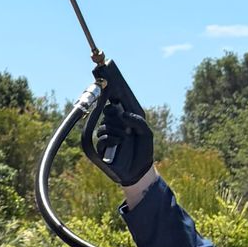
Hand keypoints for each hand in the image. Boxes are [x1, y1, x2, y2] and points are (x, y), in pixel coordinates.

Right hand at [83, 58, 155, 190]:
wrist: (138, 172)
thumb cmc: (144, 151)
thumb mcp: (147, 133)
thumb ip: (138, 121)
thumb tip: (123, 113)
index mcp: (125, 117)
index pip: (117, 100)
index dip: (113, 87)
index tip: (108, 73)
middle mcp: (115, 123)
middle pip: (108, 109)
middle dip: (116, 115)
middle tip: (124, 122)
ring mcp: (107, 133)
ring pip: (105, 123)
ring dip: (117, 131)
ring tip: (125, 139)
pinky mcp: (100, 145)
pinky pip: (102, 135)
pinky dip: (112, 139)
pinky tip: (118, 144)